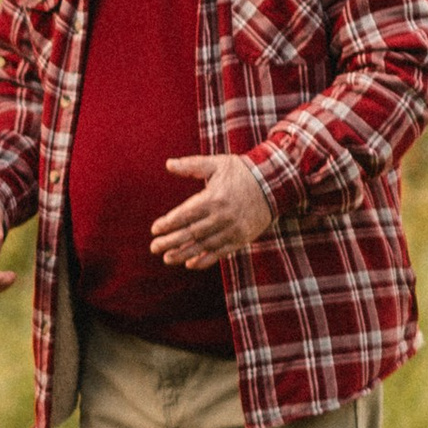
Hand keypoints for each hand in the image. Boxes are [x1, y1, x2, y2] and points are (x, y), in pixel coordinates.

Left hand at [153, 154, 274, 266]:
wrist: (274, 183)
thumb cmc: (241, 172)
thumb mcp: (216, 163)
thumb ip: (191, 165)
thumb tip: (168, 163)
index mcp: (213, 198)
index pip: (186, 214)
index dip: (169, 223)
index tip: (155, 229)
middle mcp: (222, 216)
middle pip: (192, 233)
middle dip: (171, 241)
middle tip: (153, 247)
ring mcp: (232, 230)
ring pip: (204, 246)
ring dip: (184, 253)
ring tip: (167, 258)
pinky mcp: (241, 238)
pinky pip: (221, 253)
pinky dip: (205, 260)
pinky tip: (190, 264)